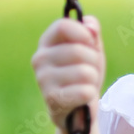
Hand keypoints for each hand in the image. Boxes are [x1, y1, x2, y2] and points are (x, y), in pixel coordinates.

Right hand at [31, 15, 105, 130]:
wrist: (78, 107)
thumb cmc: (84, 73)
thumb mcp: (91, 49)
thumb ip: (91, 32)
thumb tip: (89, 25)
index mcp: (47, 42)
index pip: (62, 26)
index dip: (83, 33)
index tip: (91, 42)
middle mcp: (39, 59)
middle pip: (78, 50)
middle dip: (94, 61)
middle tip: (90, 69)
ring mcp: (43, 79)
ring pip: (85, 72)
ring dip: (93, 79)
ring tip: (85, 83)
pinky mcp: (52, 99)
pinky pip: (85, 91)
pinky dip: (90, 94)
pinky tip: (81, 97)